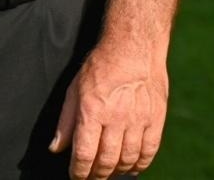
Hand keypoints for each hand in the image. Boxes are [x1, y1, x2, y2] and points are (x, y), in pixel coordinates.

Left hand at [50, 35, 169, 179]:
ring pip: (128, 158)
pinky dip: (141, 163)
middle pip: (106, 161)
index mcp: (93, 112)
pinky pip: (150, 148)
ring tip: (111, 171)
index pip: (84, 155)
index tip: (77, 176)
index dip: (79, 173)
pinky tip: (133, 166)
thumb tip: (57, 148)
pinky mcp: (157, 115)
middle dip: (97, 175)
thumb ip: (66, 122)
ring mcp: (140, 118)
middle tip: (93, 177)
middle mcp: (117, 118)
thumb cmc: (102, 66)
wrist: (135, 46)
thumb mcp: (75, 90)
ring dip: (117, 171)